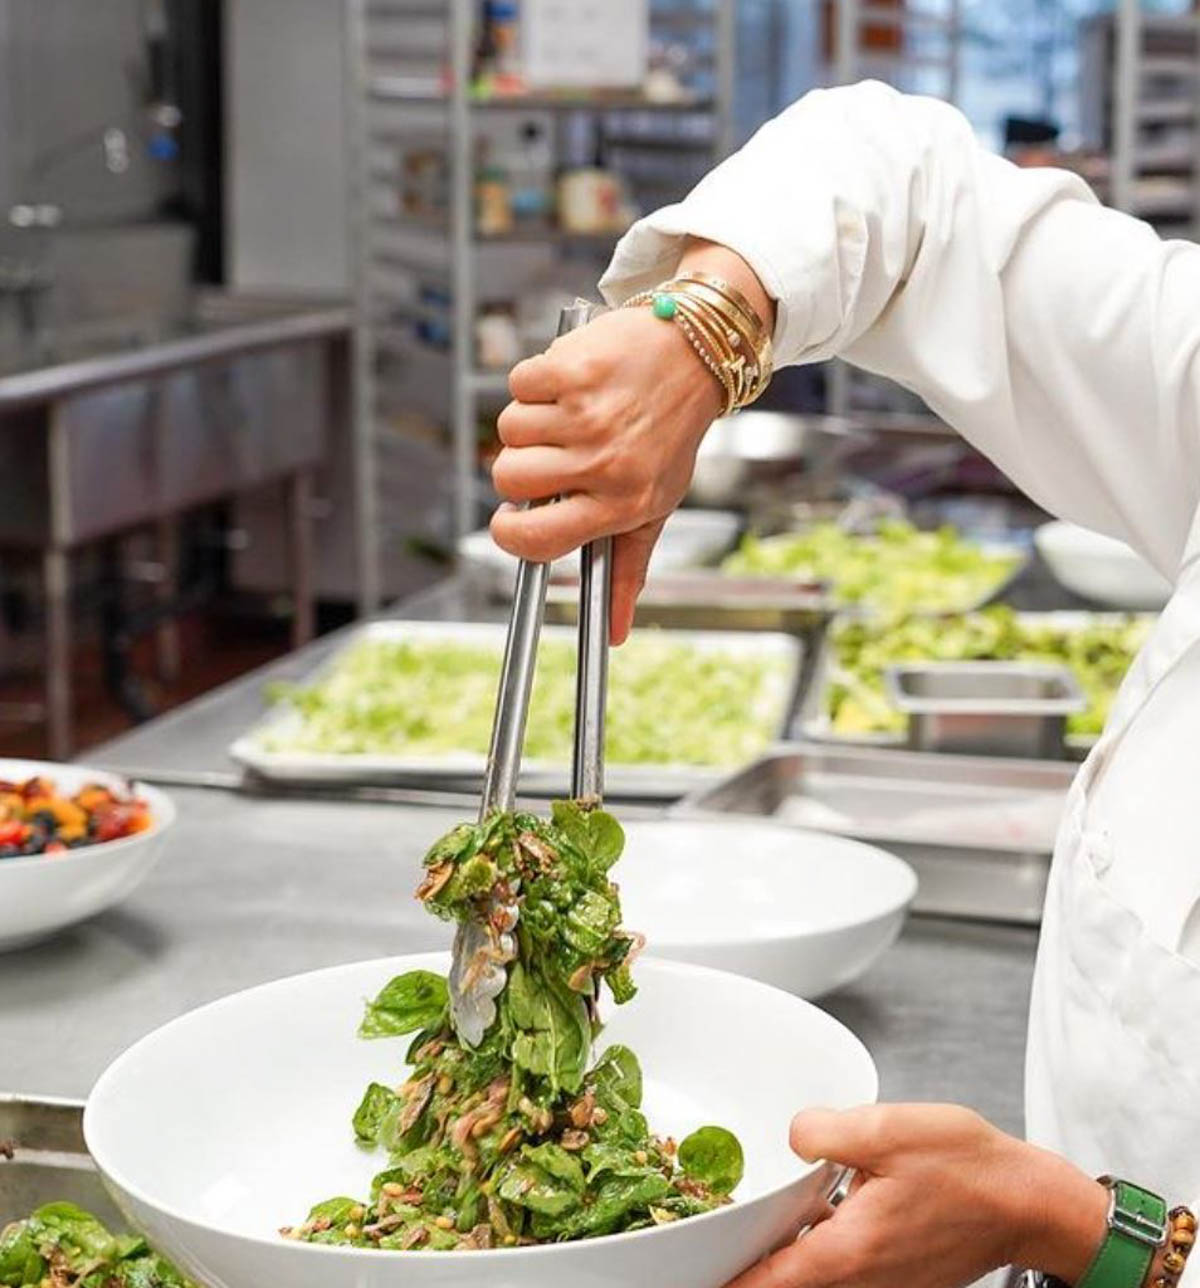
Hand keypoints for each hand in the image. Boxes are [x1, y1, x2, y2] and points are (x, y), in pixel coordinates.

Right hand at [489, 239, 774, 643]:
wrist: (695, 352)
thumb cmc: (669, 434)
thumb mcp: (655, 506)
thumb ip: (628, 569)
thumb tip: (613, 634)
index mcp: (621, 504)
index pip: (535, 541)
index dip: (510, 534)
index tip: (513, 521)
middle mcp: (604, 463)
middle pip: (510, 478)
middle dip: (521, 465)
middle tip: (557, 452)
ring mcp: (586, 415)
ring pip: (509, 429)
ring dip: (531, 419)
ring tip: (573, 413)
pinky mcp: (571, 369)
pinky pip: (518, 385)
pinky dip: (536, 381)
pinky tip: (572, 383)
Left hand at [727, 1104, 1108, 1287]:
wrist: (1029, 1203)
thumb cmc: (969, 1170)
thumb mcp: (886, 1129)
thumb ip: (823, 1131)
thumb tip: (791, 1138)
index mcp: (847, 1251)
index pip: (766, 1283)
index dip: (725, 1281)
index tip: (686, 1275)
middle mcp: (859, 1279)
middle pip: (783, 1284)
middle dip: (745, 1265)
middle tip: (707, 1238)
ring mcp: (878, 1281)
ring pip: (811, 1276)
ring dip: (781, 1256)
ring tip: (749, 1223)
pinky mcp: (895, 1272)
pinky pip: (840, 1267)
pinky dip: (815, 1247)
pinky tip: (810, 1211)